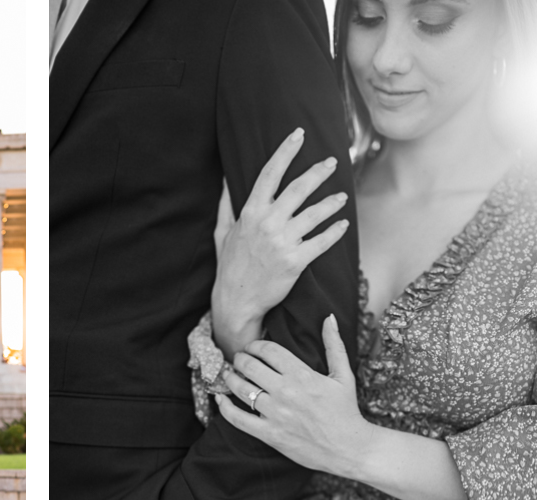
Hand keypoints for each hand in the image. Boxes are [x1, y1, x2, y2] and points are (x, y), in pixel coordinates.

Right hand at [211, 128, 350, 357]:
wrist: (236, 301)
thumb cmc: (229, 265)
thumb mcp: (222, 231)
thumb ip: (226, 203)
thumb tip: (227, 178)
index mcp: (250, 213)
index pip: (269, 173)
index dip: (285, 151)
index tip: (299, 134)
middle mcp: (267, 224)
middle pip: (299, 188)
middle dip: (318, 172)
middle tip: (333, 163)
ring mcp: (282, 243)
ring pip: (315, 213)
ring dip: (332, 202)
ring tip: (342, 196)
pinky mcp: (296, 262)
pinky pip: (322, 241)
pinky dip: (335, 231)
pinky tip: (343, 224)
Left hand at [215, 315, 371, 475]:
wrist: (349, 449)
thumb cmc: (345, 410)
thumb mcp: (344, 375)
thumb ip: (334, 345)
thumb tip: (329, 317)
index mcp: (302, 375)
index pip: (269, 351)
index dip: (255, 345)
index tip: (251, 347)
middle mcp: (286, 392)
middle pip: (250, 366)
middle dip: (240, 359)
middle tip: (238, 359)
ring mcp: (275, 413)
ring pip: (241, 389)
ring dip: (229, 378)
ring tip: (228, 374)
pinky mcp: (269, 433)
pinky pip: (238, 419)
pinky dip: (225, 407)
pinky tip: (220, 398)